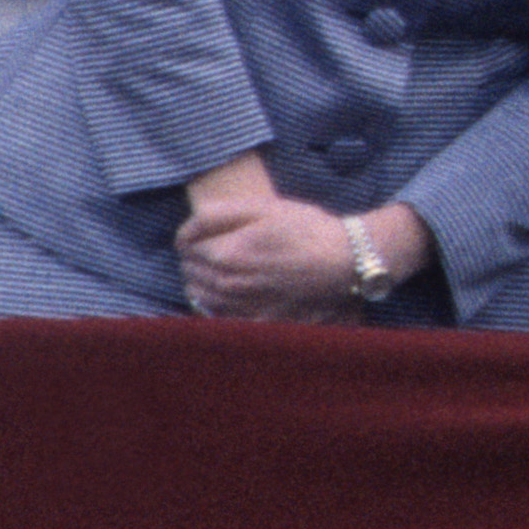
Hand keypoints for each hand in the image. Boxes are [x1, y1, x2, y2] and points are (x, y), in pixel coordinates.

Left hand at [175, 194, 362, 322]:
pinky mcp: (253, 322)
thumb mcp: (265, 207)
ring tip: (222, 267)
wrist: (344, 263)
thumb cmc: (307, 230)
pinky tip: (233, 289)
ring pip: (198, 294)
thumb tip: (186, 226)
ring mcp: (239, 307)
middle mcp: (227, 284)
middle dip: (195, 255)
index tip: (206, 229)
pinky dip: (215, 301)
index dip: (192, 232)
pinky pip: (217, 314)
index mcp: (226, 253)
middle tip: (216, 245)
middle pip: (188, 269)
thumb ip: (219, 213)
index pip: (184, 242)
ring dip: (201, 278)